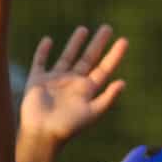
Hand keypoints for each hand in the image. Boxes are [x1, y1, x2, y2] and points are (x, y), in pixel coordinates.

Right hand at [20, 25, 127, 145]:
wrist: (42, 133)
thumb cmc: (68, 127)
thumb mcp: (92, 113)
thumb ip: (107, 98)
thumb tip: (123, 81)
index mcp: (87, 90)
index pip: (104, 68)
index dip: (114, 55)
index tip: (124, 40)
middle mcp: (73, 82)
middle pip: (88, 58)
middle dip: (97, 43)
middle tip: (107, 27)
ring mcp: (54, 80)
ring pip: (67, 57)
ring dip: (75, 43)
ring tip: (84, 29)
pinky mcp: (37, 80)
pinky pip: (40, 62)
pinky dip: (43, 51)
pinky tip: (48, 40)